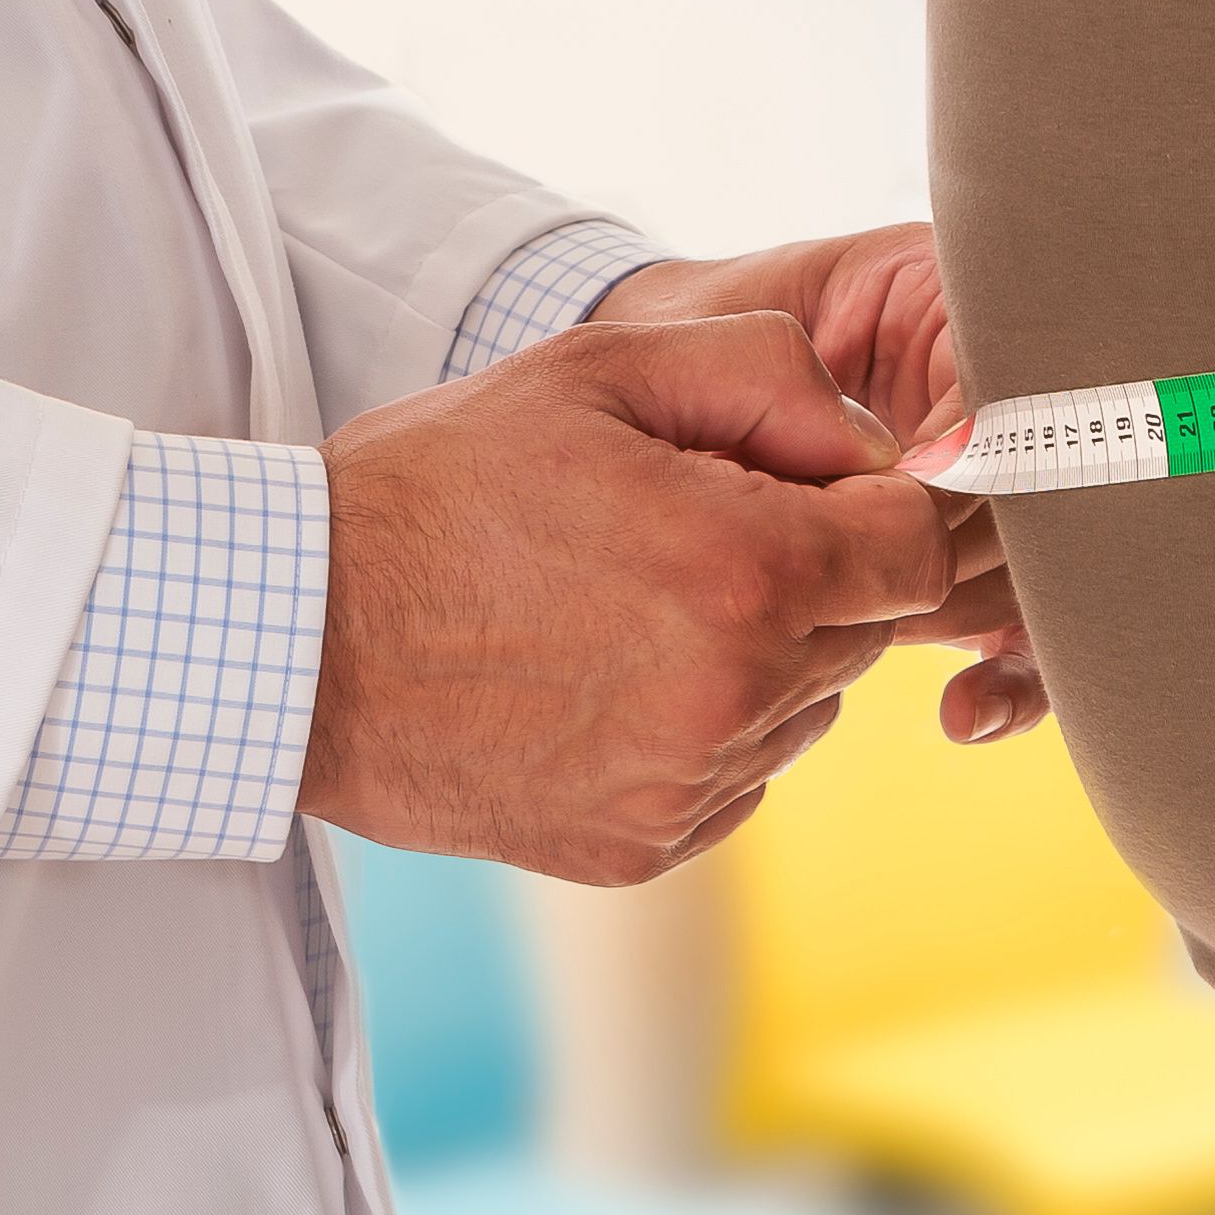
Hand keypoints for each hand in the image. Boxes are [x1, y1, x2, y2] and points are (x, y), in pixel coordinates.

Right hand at [299, 313, 953, 880]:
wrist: (296, 640)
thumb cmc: (439, 486)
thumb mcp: (598, 366)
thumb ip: (769, 373)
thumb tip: (872, 439)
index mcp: (742, 569)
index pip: (918, 548)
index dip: (880, 505)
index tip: (812, 489)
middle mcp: (734, 695)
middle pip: (869, 631)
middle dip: (813, 574)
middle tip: (689, 531)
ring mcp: (689, 784)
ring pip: (808, 708)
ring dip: (760, 655)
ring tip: (630, 605)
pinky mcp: (645, 848)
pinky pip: (739, 777)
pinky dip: (702, 728)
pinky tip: (602, 678)